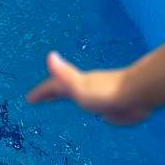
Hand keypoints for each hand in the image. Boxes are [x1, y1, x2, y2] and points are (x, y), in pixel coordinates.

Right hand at [27, 50, 149, 124]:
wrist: (136, 95)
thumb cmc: (106, 93)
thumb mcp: (80, 86)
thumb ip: (64, 74)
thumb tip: (50, 55)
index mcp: (76, 85)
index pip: (54, 87)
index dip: (41, 93)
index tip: (29, 98)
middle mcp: (85, 87)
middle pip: (64, 89)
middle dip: (51, 92)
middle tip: (40, 98)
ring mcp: (97, 95)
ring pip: (78, 95)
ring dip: (68, 96)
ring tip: (62, 99)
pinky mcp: (110, 105)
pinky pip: (92, 105)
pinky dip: (85, 104)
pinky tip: (92, 109)